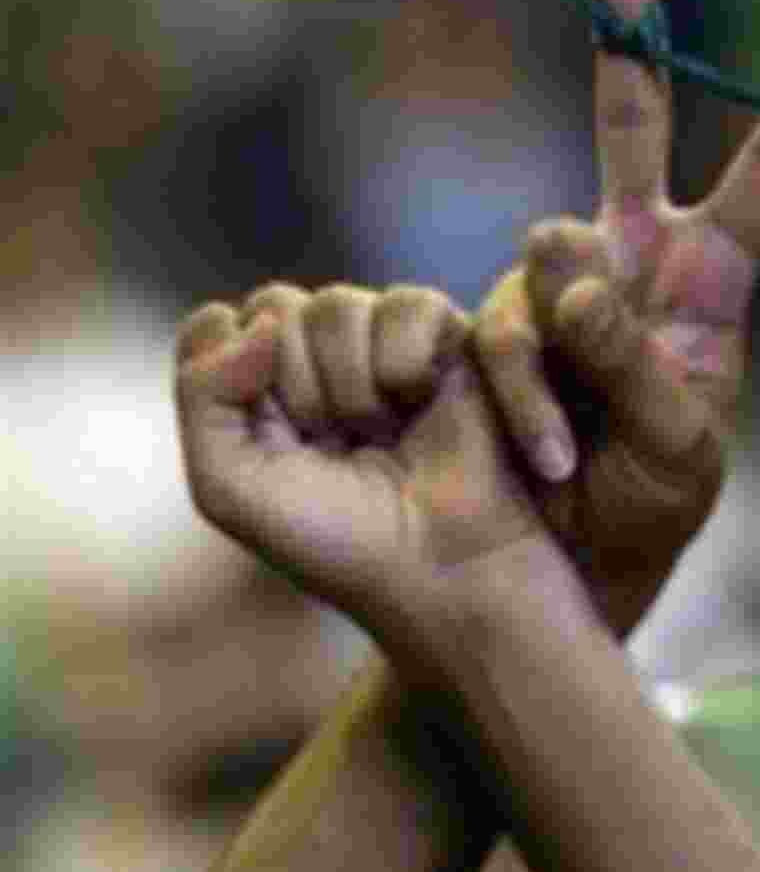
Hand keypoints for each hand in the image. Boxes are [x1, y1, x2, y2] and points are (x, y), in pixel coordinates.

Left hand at [175, 285, 577, 678]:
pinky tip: (423, 403)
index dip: (237, 377)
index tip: (275, 442)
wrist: (443, 567)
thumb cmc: (338, 541)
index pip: (219, 327)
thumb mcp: (229, 487)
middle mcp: (318, 358)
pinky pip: (406, 304)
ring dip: (353, 384)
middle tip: (338, 444)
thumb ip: (202, 393)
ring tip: (385, 433)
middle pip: (276, 307)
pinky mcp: (446, 334)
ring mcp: (381, 342)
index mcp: (260, 390)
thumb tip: (251, 319)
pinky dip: (406, 361)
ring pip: (337, 306)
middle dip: (299, 386)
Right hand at [475, 0, 759, 632]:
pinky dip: (521, 395)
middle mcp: (631, 261)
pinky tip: (547, 456)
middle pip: (633, 128)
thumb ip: (633, 357)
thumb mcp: (678, 448)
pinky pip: (498, 330)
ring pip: (549, 250)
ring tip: (576, 448)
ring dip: (564, 345)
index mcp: (708, 282)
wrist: (565, 564)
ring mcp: (554, 287)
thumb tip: (562, 260)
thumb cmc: (649, 504)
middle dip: (629, 41)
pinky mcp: (492, 324)